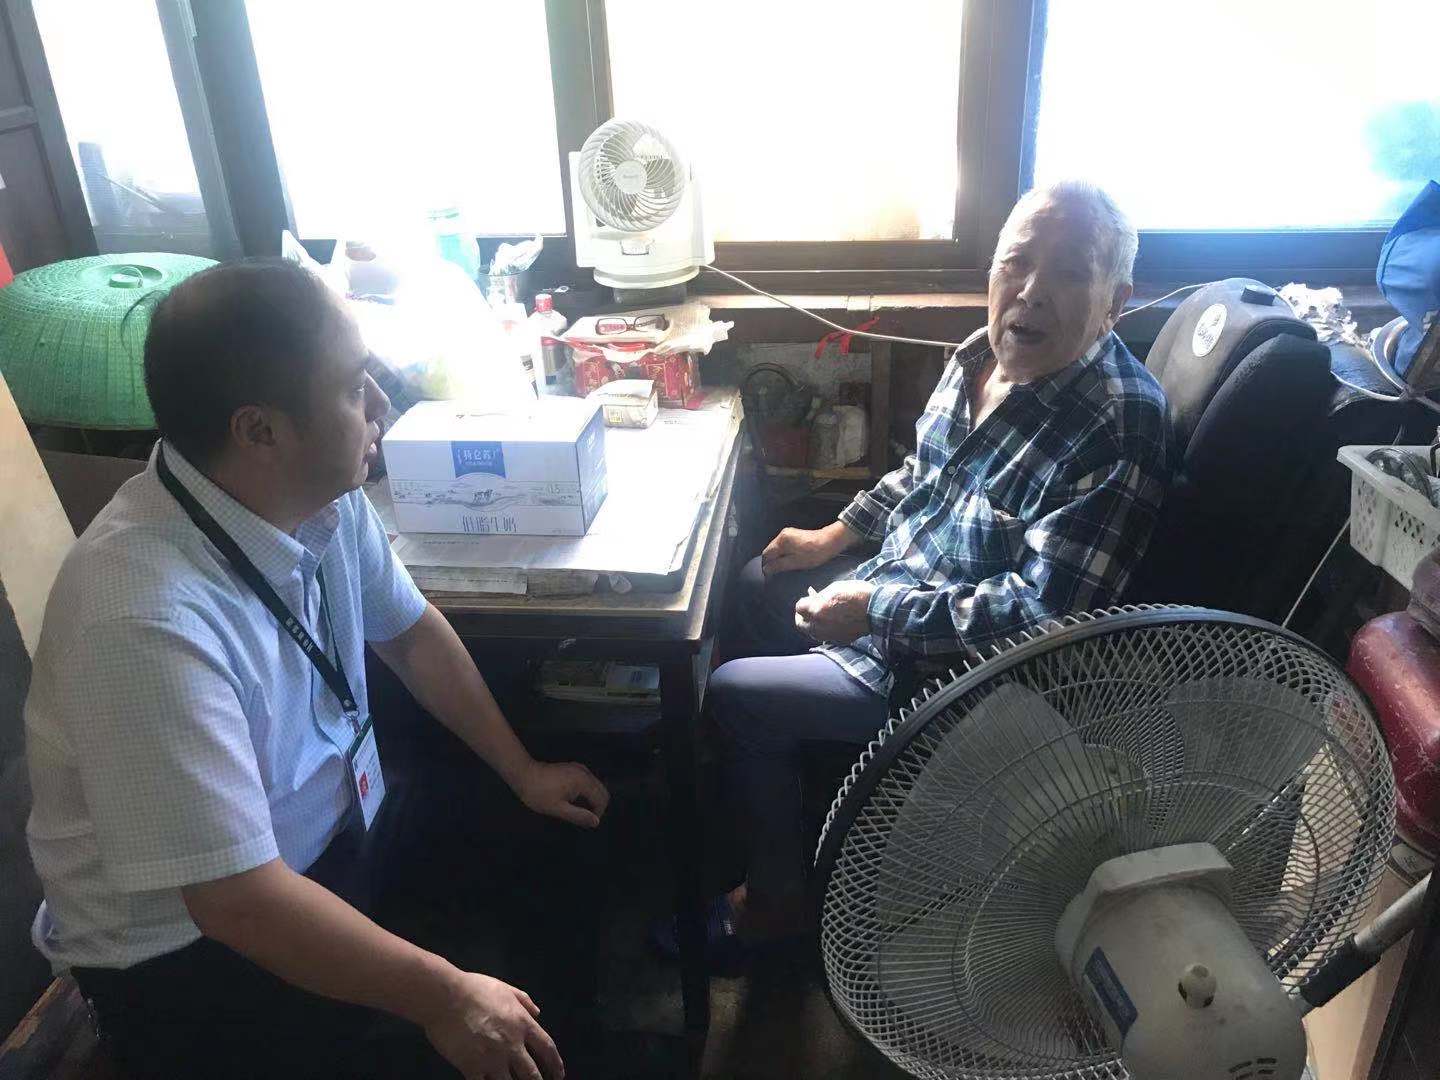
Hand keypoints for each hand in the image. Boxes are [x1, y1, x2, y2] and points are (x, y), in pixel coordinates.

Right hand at [423, 971, 563, 1079]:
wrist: (447, 997)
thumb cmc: (475, 989)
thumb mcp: (505, 988)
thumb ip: (524, 1000)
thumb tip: (537, 1012)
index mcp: (522, 1024)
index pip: (547, 1048)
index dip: (555, 1063)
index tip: (558, 1074)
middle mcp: (512, 1044)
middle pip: (531, 1072)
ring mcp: (492, 1058)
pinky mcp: (472, 1067)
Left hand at [513, 760, 609, 827]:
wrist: (524, 774)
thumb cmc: (538, 793)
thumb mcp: (558, 809)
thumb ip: (579, 816)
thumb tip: (596, 822)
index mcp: (583, 781)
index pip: (602, 799)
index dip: (598, 813)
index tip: (587, 823)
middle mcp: (584, 772)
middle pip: (601, 791)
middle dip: (596, 806)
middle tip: (582, 818)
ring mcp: (579, 768)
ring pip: (595, 786)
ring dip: (590, 799)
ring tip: (576, 810)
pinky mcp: (573, 768)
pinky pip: (587, 781)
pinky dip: (585, 792)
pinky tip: (572, 800)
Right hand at [761, 522, 854, 577]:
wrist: (830, 541)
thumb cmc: (814, 553)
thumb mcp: (795, 563)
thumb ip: (779, 565)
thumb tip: (766, 569)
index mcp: (781, 541)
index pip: (766, 554)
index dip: (766, 565)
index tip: (769, 575)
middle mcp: (782, 534)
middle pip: (771, 550)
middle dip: (772, 561)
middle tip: (777, 573)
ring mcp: (788, 533)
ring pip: (777, 548)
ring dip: (778, 558)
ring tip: (784, 567)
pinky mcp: (794, 535)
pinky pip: (784, 546)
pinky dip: (784, 553)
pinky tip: (790, 560)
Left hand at [795, 580, 874, 643]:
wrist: (876, 609)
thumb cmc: (856, 594)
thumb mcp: (834, 588)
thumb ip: (820, 596)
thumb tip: (813, 598)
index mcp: (816, 610)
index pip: (799, 607)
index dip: (804, 601)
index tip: (810, 597)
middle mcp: (818, 625)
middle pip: (801, 624)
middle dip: (802, 616)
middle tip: (808, 610)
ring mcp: (828, 635)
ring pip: (812, 633)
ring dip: (812, 625)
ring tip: (819, 617)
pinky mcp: (839, 640)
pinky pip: (826, 637)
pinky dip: (825, 631)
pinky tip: (831, 623)